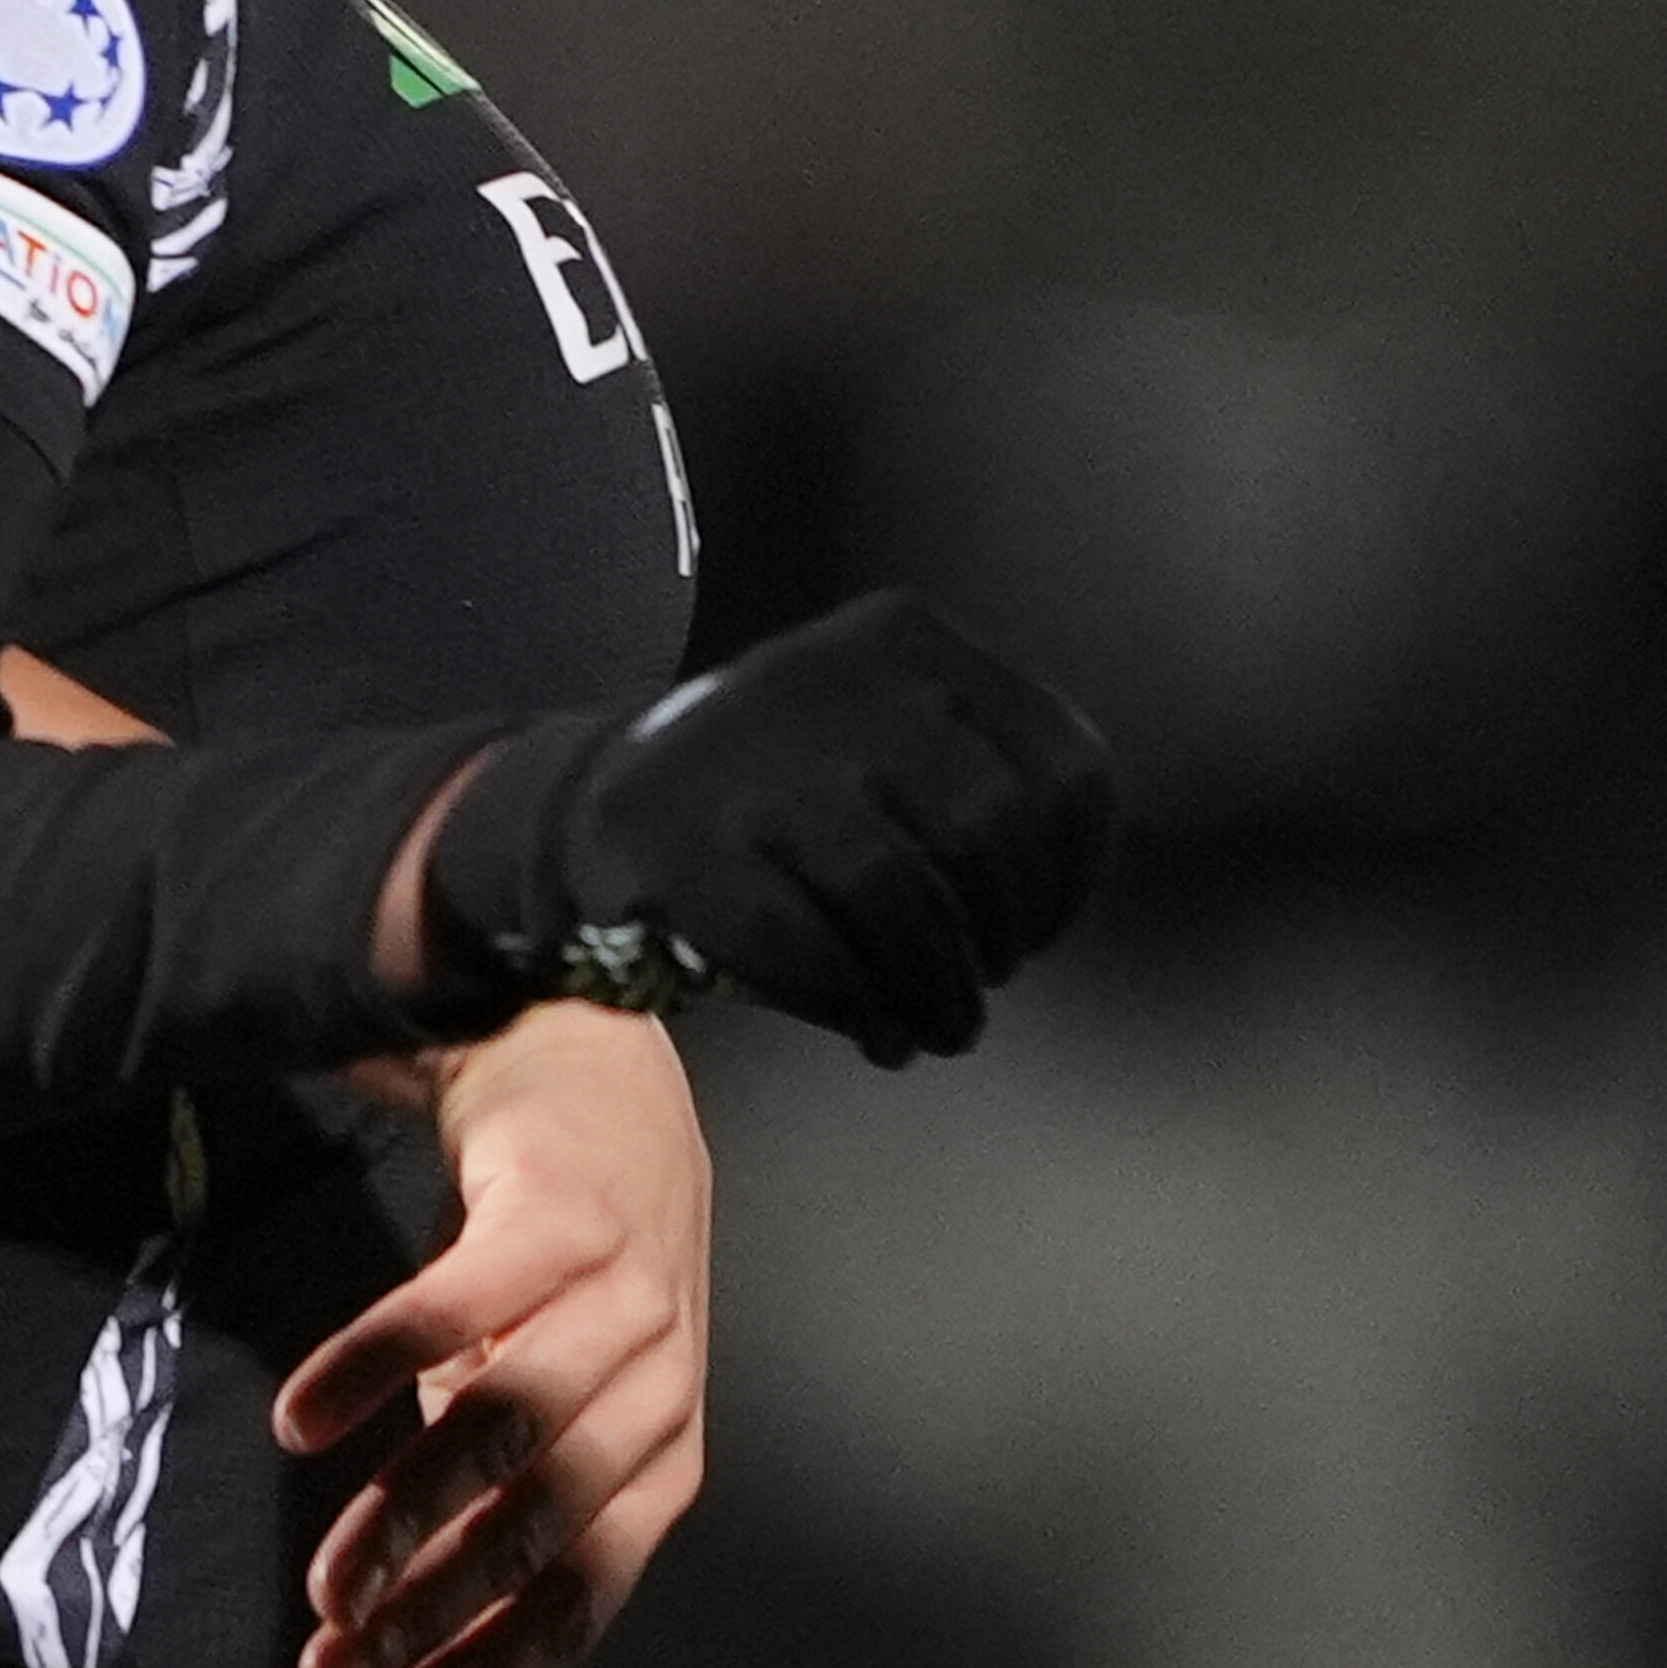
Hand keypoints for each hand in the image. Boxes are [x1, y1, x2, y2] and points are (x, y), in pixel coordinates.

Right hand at [275, 1001, 708, 1667]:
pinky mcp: (560, 1214)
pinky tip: (305, 1420)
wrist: (596, 1057)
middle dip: (432, 1617)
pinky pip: (457, 1309)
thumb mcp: (554, 1384)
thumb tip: (402, 1617)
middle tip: (332, 1666)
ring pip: (504, 1436)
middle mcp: (661, 1381)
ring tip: (324, 1576)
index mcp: (664, 1448)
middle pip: (540, 1527)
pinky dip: (375, 1369)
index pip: (584, 1591)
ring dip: (404, 1518)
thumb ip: (504, 1485)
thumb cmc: (565, 1250)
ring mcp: (623, 1295)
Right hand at [429, 590, 1115, 1062]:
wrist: (596, 805)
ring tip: (928, 1024)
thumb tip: (1048, 901)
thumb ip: (978, 783)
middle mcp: (829, 676)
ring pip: (899, 894)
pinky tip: (862, 1021)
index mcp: (904, 642)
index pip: (1062, 765)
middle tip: (972, 988)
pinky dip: (850, 1001)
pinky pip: (804, 944)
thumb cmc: (777, 803)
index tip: (1036, 930)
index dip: (1070, 877)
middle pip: (984, 832)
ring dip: (933, 989)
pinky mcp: (681, 842)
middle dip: (997, 940)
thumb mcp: (888, 739)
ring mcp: (747, 754)